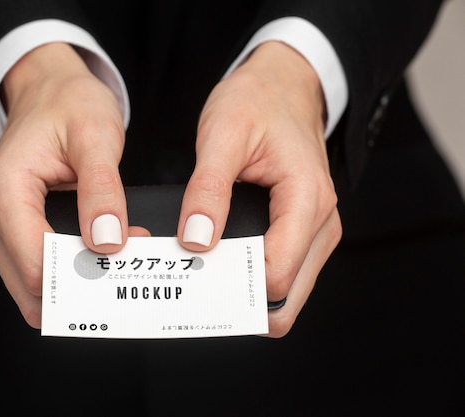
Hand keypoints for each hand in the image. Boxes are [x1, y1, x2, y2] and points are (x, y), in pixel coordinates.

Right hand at [0, 43, 146, 327]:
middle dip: (80, 287)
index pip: (36, 264)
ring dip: (76, 283)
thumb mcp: (96, 135)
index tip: (124, 265)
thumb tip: (106, 242)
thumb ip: (101, 188)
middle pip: (32, 285)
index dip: (81, 276)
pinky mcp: (12, 233)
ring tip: (117, 259)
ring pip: (33, 287)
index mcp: (6, 192)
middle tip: (126, 267)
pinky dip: (69, 273)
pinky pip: (38, 270)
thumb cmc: (68, 104)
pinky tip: (99, 256)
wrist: (48, 91)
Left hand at [178, 41, 341, 336]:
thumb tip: (197, 242)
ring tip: (205, 275)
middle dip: (242, 300)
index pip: (277, 275)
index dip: (234, 287)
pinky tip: (222, 263)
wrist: (284, 83)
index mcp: (307, 199)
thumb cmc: (258, 101)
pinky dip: (252, 276)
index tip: (195, 281)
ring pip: (287, 289)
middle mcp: (322, 222)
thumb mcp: (223, 135)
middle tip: (196, 288)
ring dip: (246, 291)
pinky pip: (282, 270)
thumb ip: (208, 189)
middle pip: (287, 296)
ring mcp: (317, 229)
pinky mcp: (304, 229)